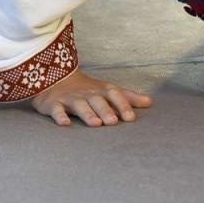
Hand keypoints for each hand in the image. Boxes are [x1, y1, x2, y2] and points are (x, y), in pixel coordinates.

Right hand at [30, 69, 152, 127]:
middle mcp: (87, 94)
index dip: (123, 104)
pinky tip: (65, 124)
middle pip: (97, 100)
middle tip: (113, 122)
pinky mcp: (54, 104)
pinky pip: (56, 109)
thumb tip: (149, 102)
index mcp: (101, 91)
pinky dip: (60, 116)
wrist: (55, 79)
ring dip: (87, 114)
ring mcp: (70, 98)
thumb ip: (127, 97)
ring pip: (79, 105)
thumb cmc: (87, 89)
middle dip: (105, 110)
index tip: (131, 118)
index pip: (114, 94)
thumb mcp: (107, 90)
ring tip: (95, 124)